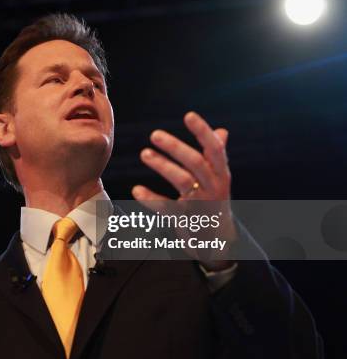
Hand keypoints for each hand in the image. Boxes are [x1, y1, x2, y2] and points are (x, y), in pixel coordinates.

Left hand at [131, 111, 236, 270]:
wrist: (219, 242)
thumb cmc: (215, 203)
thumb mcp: (220, 180)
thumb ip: (218, 157)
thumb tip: (222, 131)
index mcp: (221, 174)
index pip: (216, 149)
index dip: (203, 132)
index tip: (188, 115)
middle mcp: (214, 187)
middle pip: (196, 163)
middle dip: (176, 147)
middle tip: (155, 134)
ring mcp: (200, 204)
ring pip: (182, 182)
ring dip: (163, 166)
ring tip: (144, 153)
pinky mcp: (186, 220)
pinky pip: (167, 208)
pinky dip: (151, 199)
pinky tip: (136, 190)